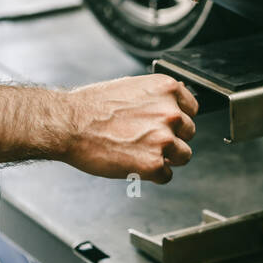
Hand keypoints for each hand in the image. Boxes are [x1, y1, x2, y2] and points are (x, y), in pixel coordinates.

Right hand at [62, 73, 197, 183]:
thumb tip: (169, 102)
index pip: (192, 108)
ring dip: (167, 157)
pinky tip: (136, 165)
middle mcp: (170, 111)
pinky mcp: (154, 163)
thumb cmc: (92, 106)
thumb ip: (155, 96)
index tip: (167, 124)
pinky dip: (153, 175)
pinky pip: (167, 175)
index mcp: (166, 88)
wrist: (71, 124)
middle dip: (172, 137)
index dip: (178, 118)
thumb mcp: (130, 86)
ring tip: (142, 153)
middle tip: (148, 140)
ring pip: (184, 155)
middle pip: (189, 132)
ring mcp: (164, 138)